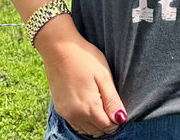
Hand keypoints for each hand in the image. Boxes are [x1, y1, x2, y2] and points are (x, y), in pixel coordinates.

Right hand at [36, 16, 127, 135]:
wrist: (59, 48)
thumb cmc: (85, 58)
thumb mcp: (103, 76)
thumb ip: (112, 100)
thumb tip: (121, 118)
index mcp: (88, 108)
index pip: (108, 127)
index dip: (117, 119)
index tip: (118, 106)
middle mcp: (75, 115)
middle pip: (96, 131)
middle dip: (107, 122)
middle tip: (110, 104)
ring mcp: (65, 113)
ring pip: (85, 129)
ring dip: (95, 122)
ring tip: (100, 103)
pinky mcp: (59, 108)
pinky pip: (75, 123)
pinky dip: (84, 120)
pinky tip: (88, 104)